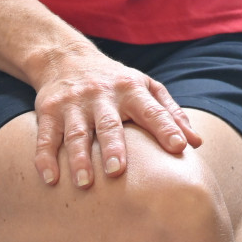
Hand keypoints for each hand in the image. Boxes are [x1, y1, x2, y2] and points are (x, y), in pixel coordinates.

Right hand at [31, 45, 200, 187]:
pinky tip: (50, 179)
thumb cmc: (117, 83)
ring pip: (76, 133)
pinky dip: (45, 158)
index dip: (167, 128)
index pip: (153, 111)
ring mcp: (74, 104)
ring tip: (85, 182)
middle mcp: (102, 95)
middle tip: (118, 172)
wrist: (67, 58)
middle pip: (109, 124)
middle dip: (114, 147)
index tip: (179, 148)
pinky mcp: (48, 111)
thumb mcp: (146, 89)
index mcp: (132, 90)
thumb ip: (171, 114)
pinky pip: (45, 137)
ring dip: (79, 158)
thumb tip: (196, 142)